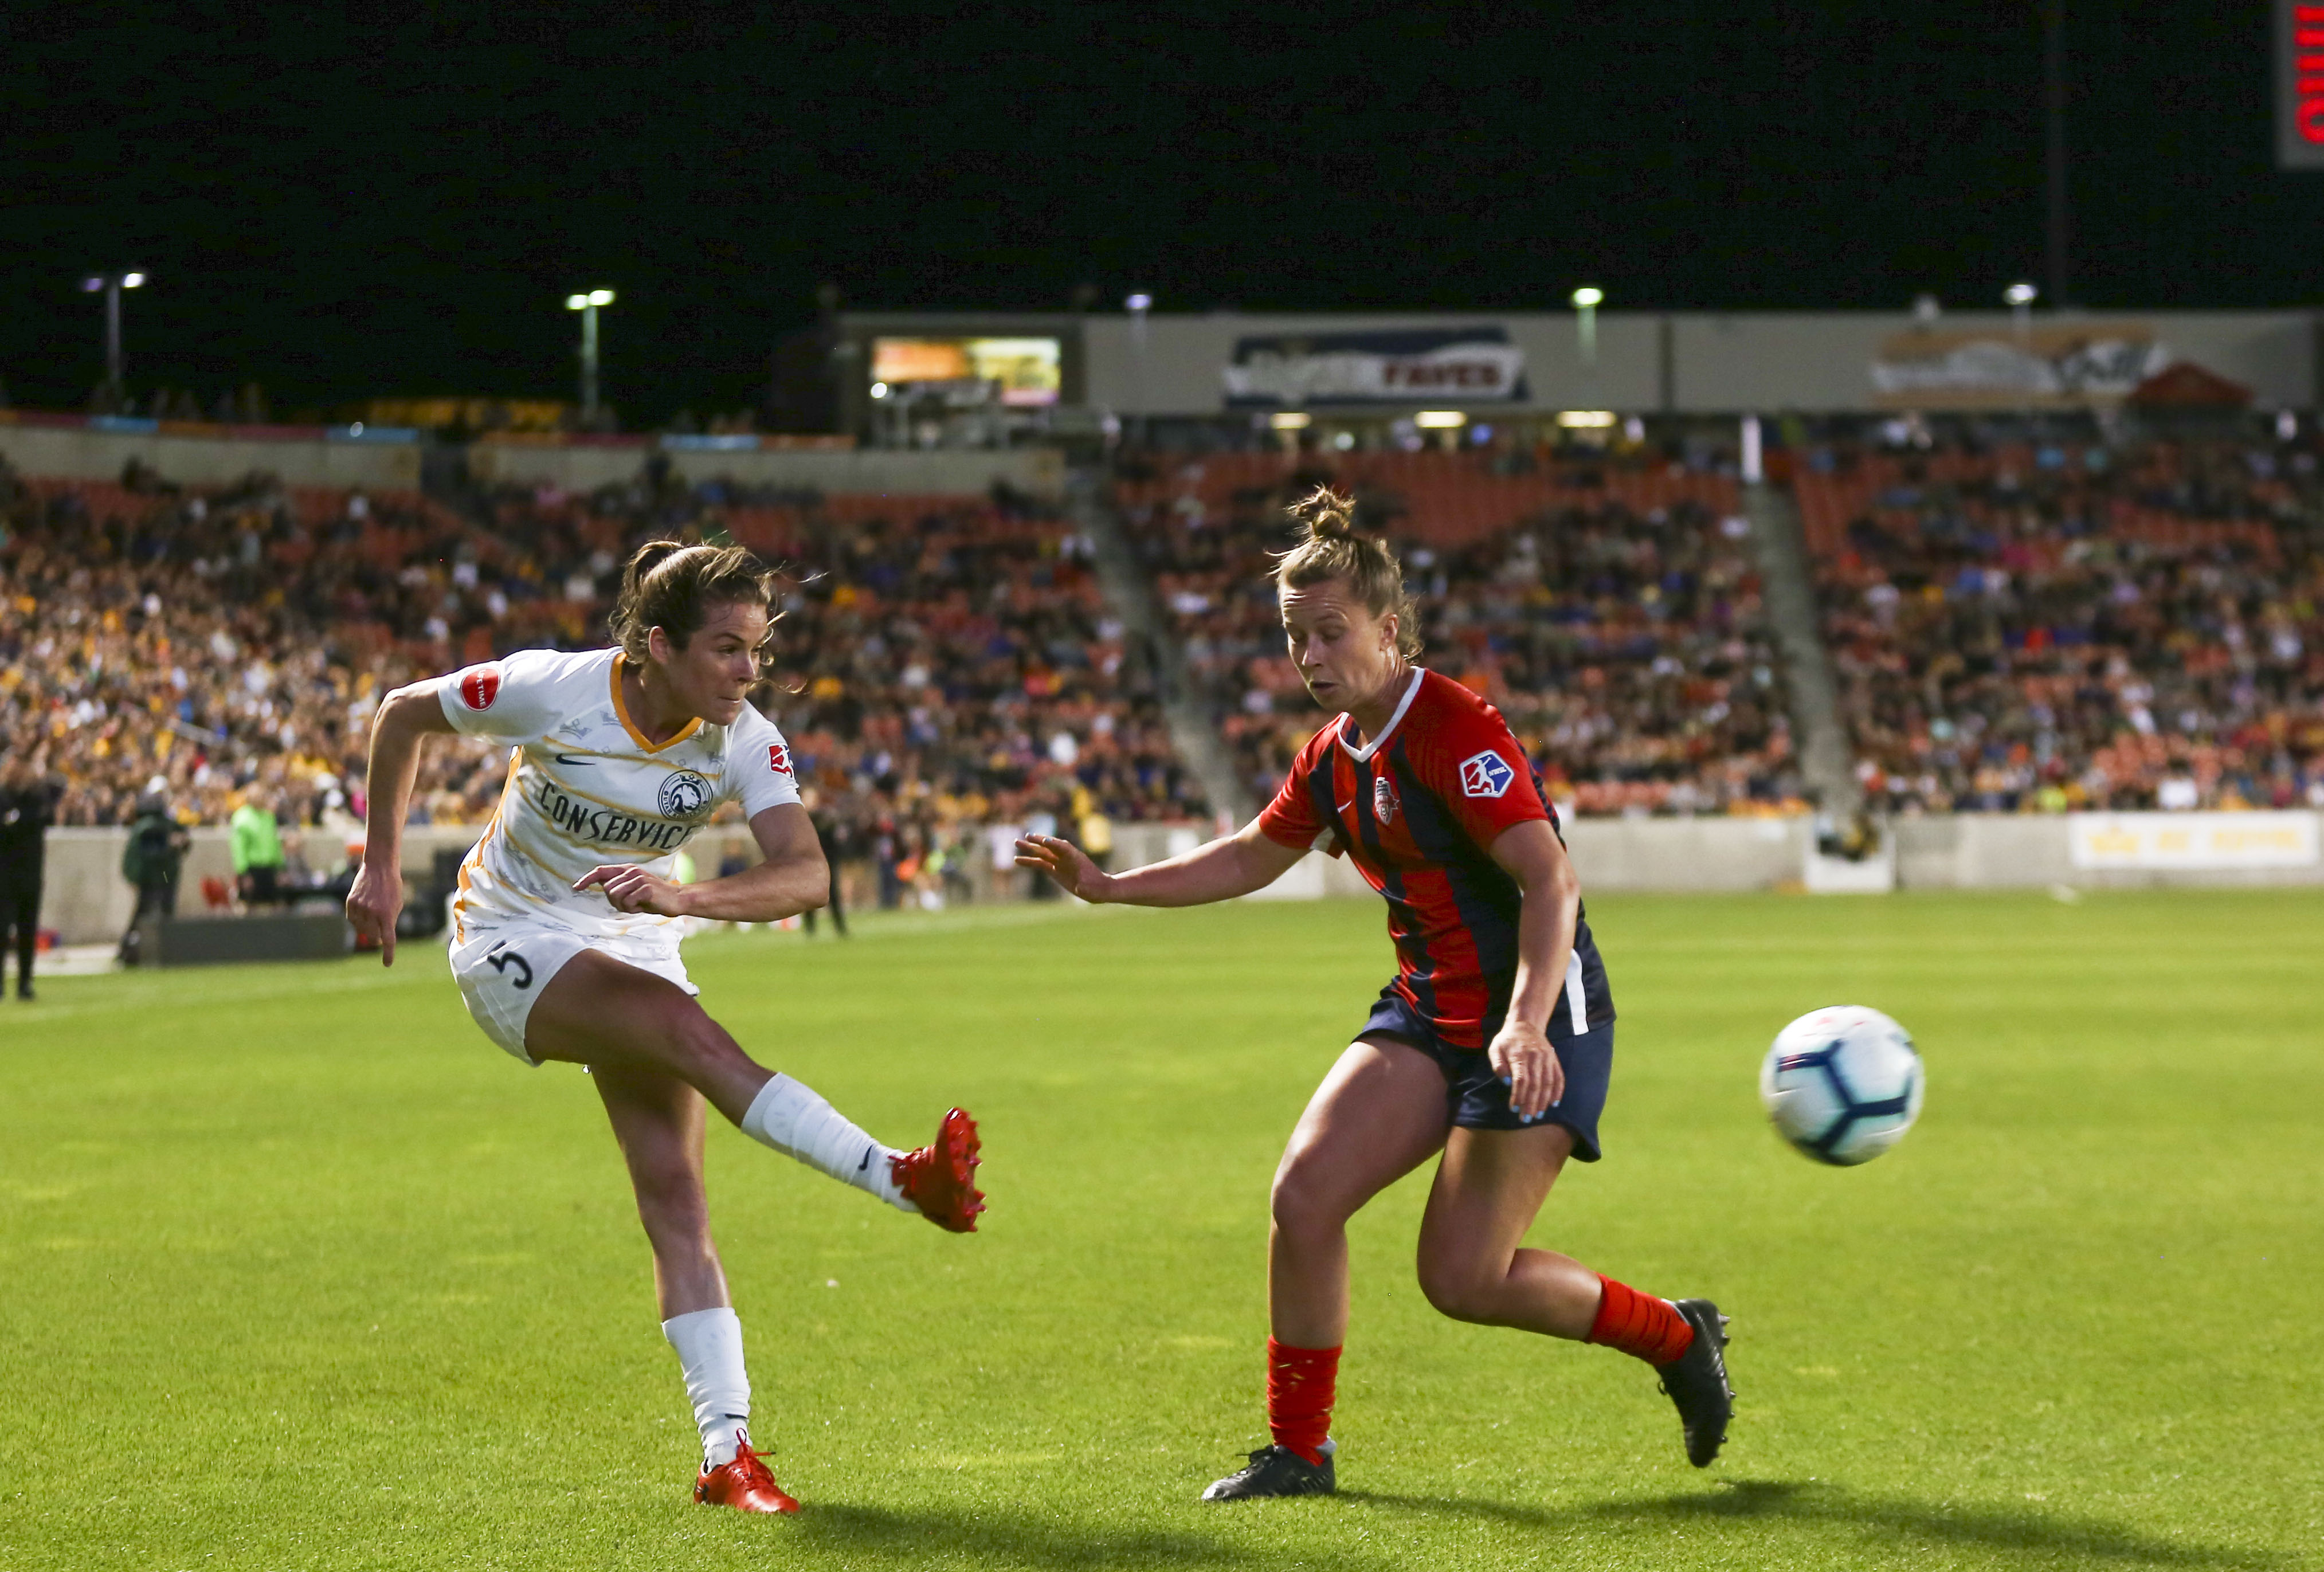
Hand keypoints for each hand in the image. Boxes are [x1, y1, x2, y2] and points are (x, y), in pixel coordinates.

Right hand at [345, 861, 403, 965]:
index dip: (388, 953)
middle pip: (372, 937)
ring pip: (360, 929)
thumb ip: (390, 921)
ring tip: (372, 918)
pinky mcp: (350, 903)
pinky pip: (352, 920)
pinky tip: (362, 915)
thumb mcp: (397, 904)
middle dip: (376, 939)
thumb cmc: (392, 886)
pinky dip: (357, 921)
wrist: (379, 867)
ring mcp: (360, 908)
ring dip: (366, 929)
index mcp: (387, 914)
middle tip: (379, 938)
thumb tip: (382, 937)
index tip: (387, 963)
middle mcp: (372, 912)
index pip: (388, 940)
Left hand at [573, 864, 693, 916]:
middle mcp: (632, 871)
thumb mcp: (632, 889)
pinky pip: (627, 902)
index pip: (601, 871)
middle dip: (614, 901)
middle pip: (607, 889)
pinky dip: (632, 908)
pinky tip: (643, 906)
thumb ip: (618, 885)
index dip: (587, 879)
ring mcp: (639, 879)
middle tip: (629, 904)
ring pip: (615, 896)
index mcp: (627, 870)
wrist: (676, 899)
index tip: (576, 887)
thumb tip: (600, 884)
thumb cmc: (652, 897)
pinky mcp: (646, 889)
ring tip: (636, 905)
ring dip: (623, 905)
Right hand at [1013, 834, 1110, 901]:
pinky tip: (1017, 860)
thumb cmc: (1098, 888)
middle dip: (1039, 842)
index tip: (1045, 841)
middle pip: (1050, 847)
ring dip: (1029, 848)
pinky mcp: (1055, 870)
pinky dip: (1029, 861)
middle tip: (1027, 836)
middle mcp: (1066, 858)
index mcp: (1076, 858)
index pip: (1064, 848)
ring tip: (1016, 842)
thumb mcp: (1092, 888)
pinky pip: (1040, 864)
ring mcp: (1059, 863)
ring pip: (1042, 853)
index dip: (1054, 844)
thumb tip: (1081, 887)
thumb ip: (1085, 886)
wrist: (1099, 888)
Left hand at [1488, 1017, 1564, 1122]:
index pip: (1521, 1080)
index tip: (1514, 1109)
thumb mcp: (1495, 1048)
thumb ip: (1498, 1065)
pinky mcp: (1554, 1060)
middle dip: (1531, 1104)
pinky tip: (1553, 1103)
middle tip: (1526, 1119)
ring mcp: (1547, 1058)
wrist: (1525, 1024)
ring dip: (1543, 1101)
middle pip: (1535, 1085)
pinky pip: (1559, 1077)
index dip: (1518, 1096)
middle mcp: (1535, 1057)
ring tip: (1538, 1114)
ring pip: (1548, 1083)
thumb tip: (1507, 1082)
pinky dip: (1557, 1091)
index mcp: (1519, 1055)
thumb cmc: (1507, 1040)